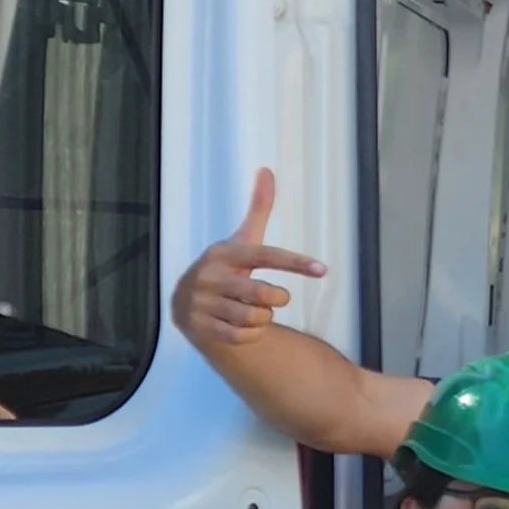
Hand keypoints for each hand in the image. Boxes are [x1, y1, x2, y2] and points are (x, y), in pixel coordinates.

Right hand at [171, 169, 326, 357]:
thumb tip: (267, 170)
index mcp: (224, 253)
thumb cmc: (225, 270)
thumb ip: (257, 210)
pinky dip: (250, 335)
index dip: (295, 262)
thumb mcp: (241, 242)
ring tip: (248, 310)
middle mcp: (209, 275)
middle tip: (273, 297)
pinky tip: (240, 325)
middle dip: (276, 299)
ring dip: (262, 319)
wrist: (187, 305)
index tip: (322, 269)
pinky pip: (242, 337)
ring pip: (255, 318)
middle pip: (264, 294)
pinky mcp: (199, 327)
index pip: (265, 255)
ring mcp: (201, 302)